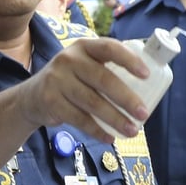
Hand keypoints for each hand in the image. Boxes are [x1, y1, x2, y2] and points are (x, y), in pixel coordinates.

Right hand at [14, 38, 149, 142]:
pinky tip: (111, 138)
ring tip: (133, 131)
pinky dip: (97, 130)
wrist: (32, 96)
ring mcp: (57, 80)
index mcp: (85, 46)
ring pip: (93, 102)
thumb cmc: (73, 79)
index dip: (129, 60)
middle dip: (127, 99)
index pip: (110, 48)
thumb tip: (152, 83)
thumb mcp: (86, 64)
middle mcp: (69, 59)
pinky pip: (79, 119)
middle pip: (103, 79)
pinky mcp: (50, 101)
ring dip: (116, 119)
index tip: (147, 75)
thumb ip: (109, 68)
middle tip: (144, 114)